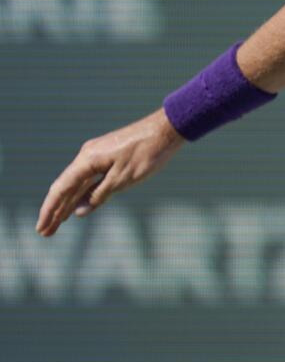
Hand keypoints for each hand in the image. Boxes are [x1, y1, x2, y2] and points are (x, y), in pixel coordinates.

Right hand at [35, 109, 184, 236]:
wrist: (166, 129)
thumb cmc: (147, 152)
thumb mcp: (123, 178)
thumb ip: (99, 195)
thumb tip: (79, 211)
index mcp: (87, 160)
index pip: (61, 189)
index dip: (50, 210)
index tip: (41, 228)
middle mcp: (87, 156)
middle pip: (66, 188)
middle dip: (55, 211)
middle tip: (45, 233)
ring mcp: (97, 155)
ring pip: (78, 184)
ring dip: (67, 204)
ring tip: (56, 225)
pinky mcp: (108, 156)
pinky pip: (90, 178)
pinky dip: (83, 194)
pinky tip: (78, 206)